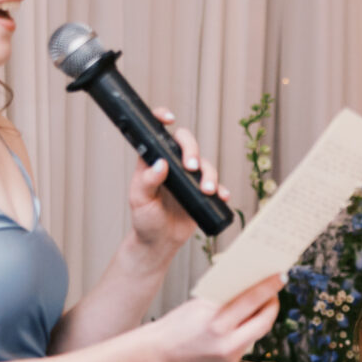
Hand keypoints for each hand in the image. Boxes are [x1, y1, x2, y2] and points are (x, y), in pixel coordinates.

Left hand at [126, 115, 231, 256]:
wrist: (159, 242)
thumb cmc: (144, 219)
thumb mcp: (139, 200)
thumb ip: (147, 182)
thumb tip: (161, 164)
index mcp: (153, 160)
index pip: (157, 133)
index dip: (162, 118)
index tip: (169, 119)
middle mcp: (173, 164)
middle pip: (187, 143)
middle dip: (192, 150)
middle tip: (191, 166)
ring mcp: (189, 177)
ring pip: (205, 163)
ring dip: (209, 173)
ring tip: (206, 190)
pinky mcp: (202, 192)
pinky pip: (216, 184)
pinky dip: (221, 188)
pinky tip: (222, 195)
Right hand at [146, 277, 281, 361]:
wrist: (159, 355)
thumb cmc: (176, 325)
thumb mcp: (200, 305)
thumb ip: (226, 299)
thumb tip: (250, 286)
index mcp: (216, 324)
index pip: (252, 301)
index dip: (269, 288)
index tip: (280, 277)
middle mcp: (226, 344)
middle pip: (264, 322)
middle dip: (272, 305)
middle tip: (274, 292)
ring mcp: (230, 358)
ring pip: (257, 334)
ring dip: (260, 317)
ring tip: (260, 304)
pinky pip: (246, 343)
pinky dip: (246, 331)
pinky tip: (241, 323)